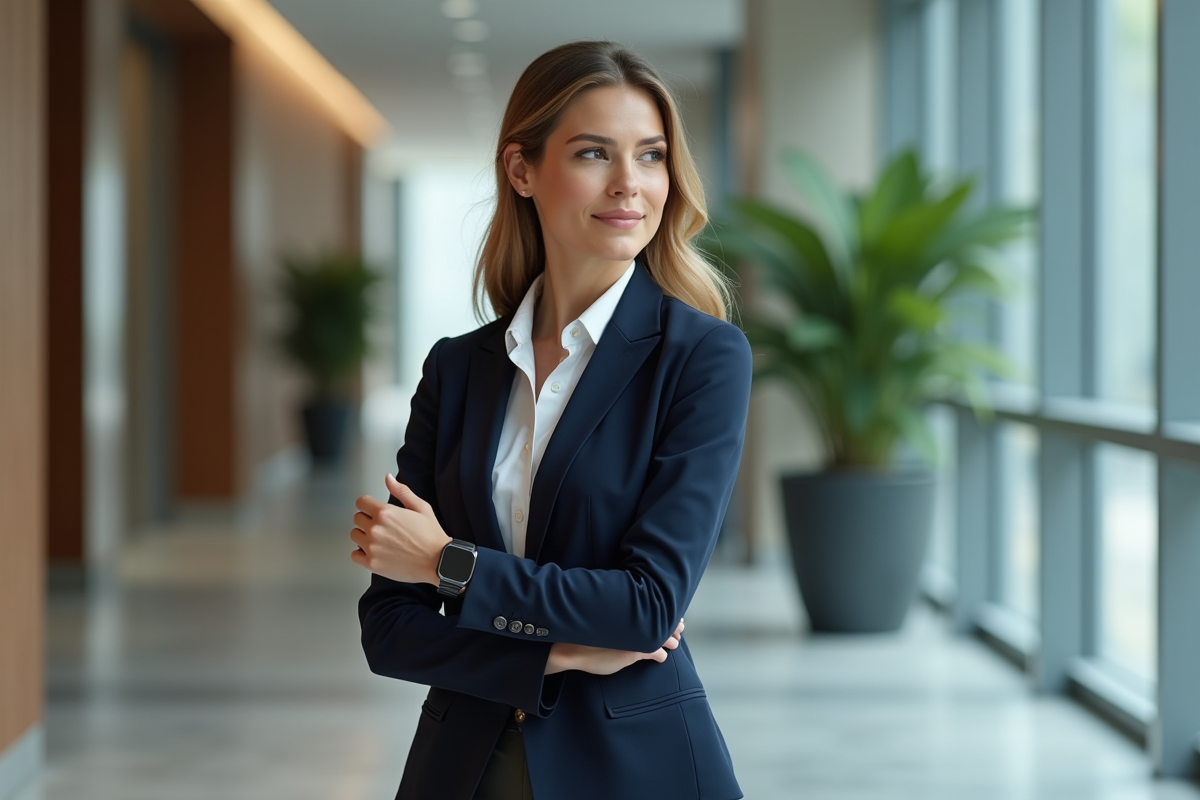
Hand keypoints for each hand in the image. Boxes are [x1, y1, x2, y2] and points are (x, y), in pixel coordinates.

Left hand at [350, 474, 450, 584]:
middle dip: (367, 520)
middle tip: (383, 527)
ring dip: (364, 536)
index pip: (361, 502)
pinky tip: (375, 552)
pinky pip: (354, 555)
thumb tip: (388, 478)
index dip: (368, 505)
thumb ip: (402, 491)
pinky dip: (362, 554)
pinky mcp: (372, 563)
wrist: (438, 561)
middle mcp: (375, 529)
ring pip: (355, 535)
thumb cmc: (431, 535)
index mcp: (385, 512)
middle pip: (357, 518)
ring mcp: (372, 547)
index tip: (374, 510)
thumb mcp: (421, 507)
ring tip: (380, 540)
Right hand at [545, 619, 684, 675]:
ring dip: (670, 640)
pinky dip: (660, 655)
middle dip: (672, 624)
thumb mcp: (601, 616)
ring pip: (661, 636)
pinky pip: (655, 653)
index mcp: (626, 609)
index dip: (664, 610)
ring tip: (675, 642)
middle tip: (680, 627)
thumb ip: (617, 613)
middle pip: (660, 619)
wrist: (570, 648)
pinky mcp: (633, 653)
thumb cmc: (583, 632)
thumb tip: (624, 611)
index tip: (671, 611)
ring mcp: (634, 637)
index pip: (652, 606)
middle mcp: (632, 621)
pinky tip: (662, 657)